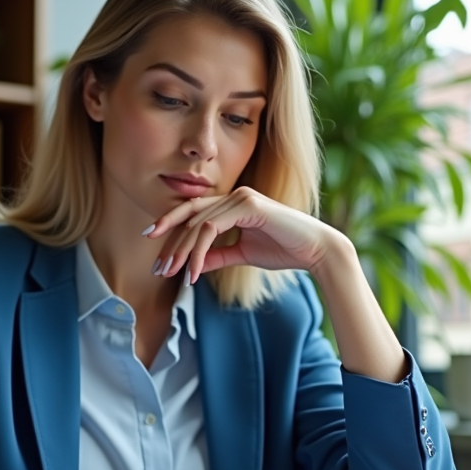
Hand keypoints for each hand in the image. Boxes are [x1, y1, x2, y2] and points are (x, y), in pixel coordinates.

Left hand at [146, 186, 339, 282]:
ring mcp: (241, 198)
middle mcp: (235, 196)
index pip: (194, 213)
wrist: (315, 250)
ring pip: (199, 224)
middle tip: (158, 268)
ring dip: (183, 251)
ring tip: (172, 273)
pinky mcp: (248, 206)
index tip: (154, 247)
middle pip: (191, 217)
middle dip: (171, 243)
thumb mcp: (243, 254)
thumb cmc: (284, 249)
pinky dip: (200, 251)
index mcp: (234, 203)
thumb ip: (219, 255)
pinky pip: (212, 228)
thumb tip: (195, 265)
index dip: (171, 227)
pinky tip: (194, 271)